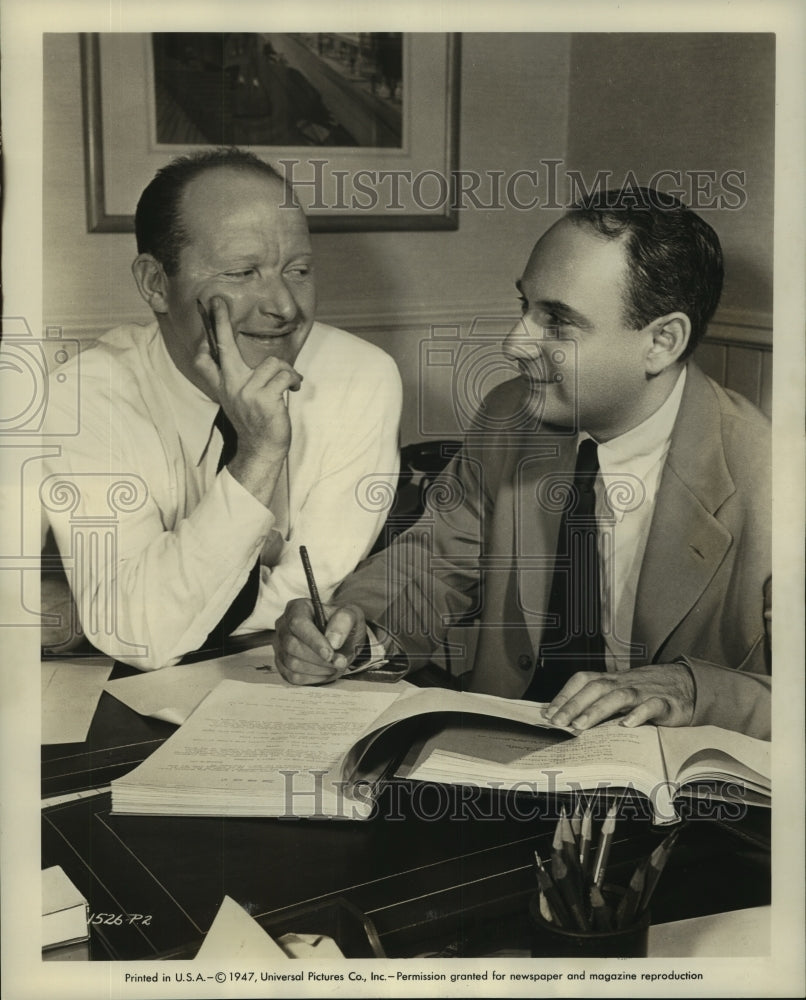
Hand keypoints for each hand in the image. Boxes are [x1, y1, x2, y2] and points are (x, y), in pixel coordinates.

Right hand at [196, 296, 302, 503]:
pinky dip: (294, 380)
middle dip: (221, 321)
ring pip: (273, 363)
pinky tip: (294, 390)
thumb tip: (248, 366)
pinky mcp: (264, 398)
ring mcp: (246, 392)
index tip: (203, 318)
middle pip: (224, 347)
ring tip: (289, 383)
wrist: (263, 449)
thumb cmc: (257, 421)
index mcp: (223, 387)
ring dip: (287, 372)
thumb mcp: (240, 400)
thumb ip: (238, 381)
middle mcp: (231, 387)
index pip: (205, 361)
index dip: (203, 341)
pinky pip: (284, 375)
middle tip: (217, 300)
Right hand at [273, 598, 366, 684]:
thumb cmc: (343, 625)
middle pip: (292, 645)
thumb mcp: (351, 616)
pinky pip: (292, 676)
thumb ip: (343, 622)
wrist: (341, 640)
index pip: (298, 623)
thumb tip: (332, 641)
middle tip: (340, 662)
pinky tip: (326, 671)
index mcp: (297, 608)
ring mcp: (280, 645)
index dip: (313, 640)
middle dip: (318, 658)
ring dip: (318, 669)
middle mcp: (283, 625)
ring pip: (292, 663)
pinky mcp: (282, 664)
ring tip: (335, 665)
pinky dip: (313, 678)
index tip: (330, 654)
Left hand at [543, 663, 695, 729]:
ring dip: (597, 710)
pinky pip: (651, 706)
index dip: (565, 694)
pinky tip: (626, 725)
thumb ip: (599, 702)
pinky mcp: (665, 703)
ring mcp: (644, 692)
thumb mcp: (621, 693)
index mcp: (611, 680)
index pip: (583, 680)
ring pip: (618, 696)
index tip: (548, 712)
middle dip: (573, 704)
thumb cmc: (646, 692)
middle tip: (557, 722)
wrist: (686, 684)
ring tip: (580, 726)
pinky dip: (638, 714)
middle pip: (596, 688)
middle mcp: (624, 683)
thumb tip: (566, 717)